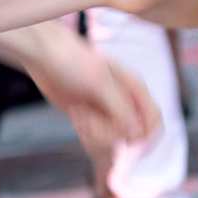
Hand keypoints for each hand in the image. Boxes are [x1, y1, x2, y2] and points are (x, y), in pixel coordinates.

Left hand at [20, 23, 157, 152]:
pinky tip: (76, 118)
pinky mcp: (90, 119)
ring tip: (79, 115)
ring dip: (95, 134)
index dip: (145, 136)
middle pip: (130, 135)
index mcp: (133, 89)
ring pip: (113, 140)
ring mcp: (106, 112)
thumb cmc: (73, 59)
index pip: (154, 120)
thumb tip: (137, 133)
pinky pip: (97, 140)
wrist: (44, 56)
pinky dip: (87, 136)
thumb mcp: (99, 82)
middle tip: (89, 118)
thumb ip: (120, 108)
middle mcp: (123, 102)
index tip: (125, 139)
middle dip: (109, 132)